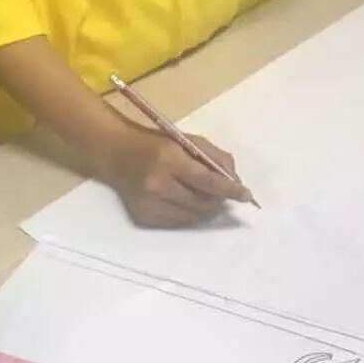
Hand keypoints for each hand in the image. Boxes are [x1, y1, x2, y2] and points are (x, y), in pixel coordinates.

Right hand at [108, 122, 251, 227]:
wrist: (117, 155)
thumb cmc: (157, 144)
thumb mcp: (187, 140)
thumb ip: (214, 157)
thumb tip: (235, 182)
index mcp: (169, 161)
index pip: (206, 181)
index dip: (229, 190)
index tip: (246, 196)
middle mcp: (157, 185)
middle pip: (201, 203)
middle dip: (218, 199)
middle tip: (224, 193)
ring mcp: (149, 204)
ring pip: (192, 216)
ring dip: (205, 208)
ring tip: (205, 196)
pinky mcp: (144, 217)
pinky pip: (177, 222)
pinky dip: (189, 214)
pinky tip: (187, 202)